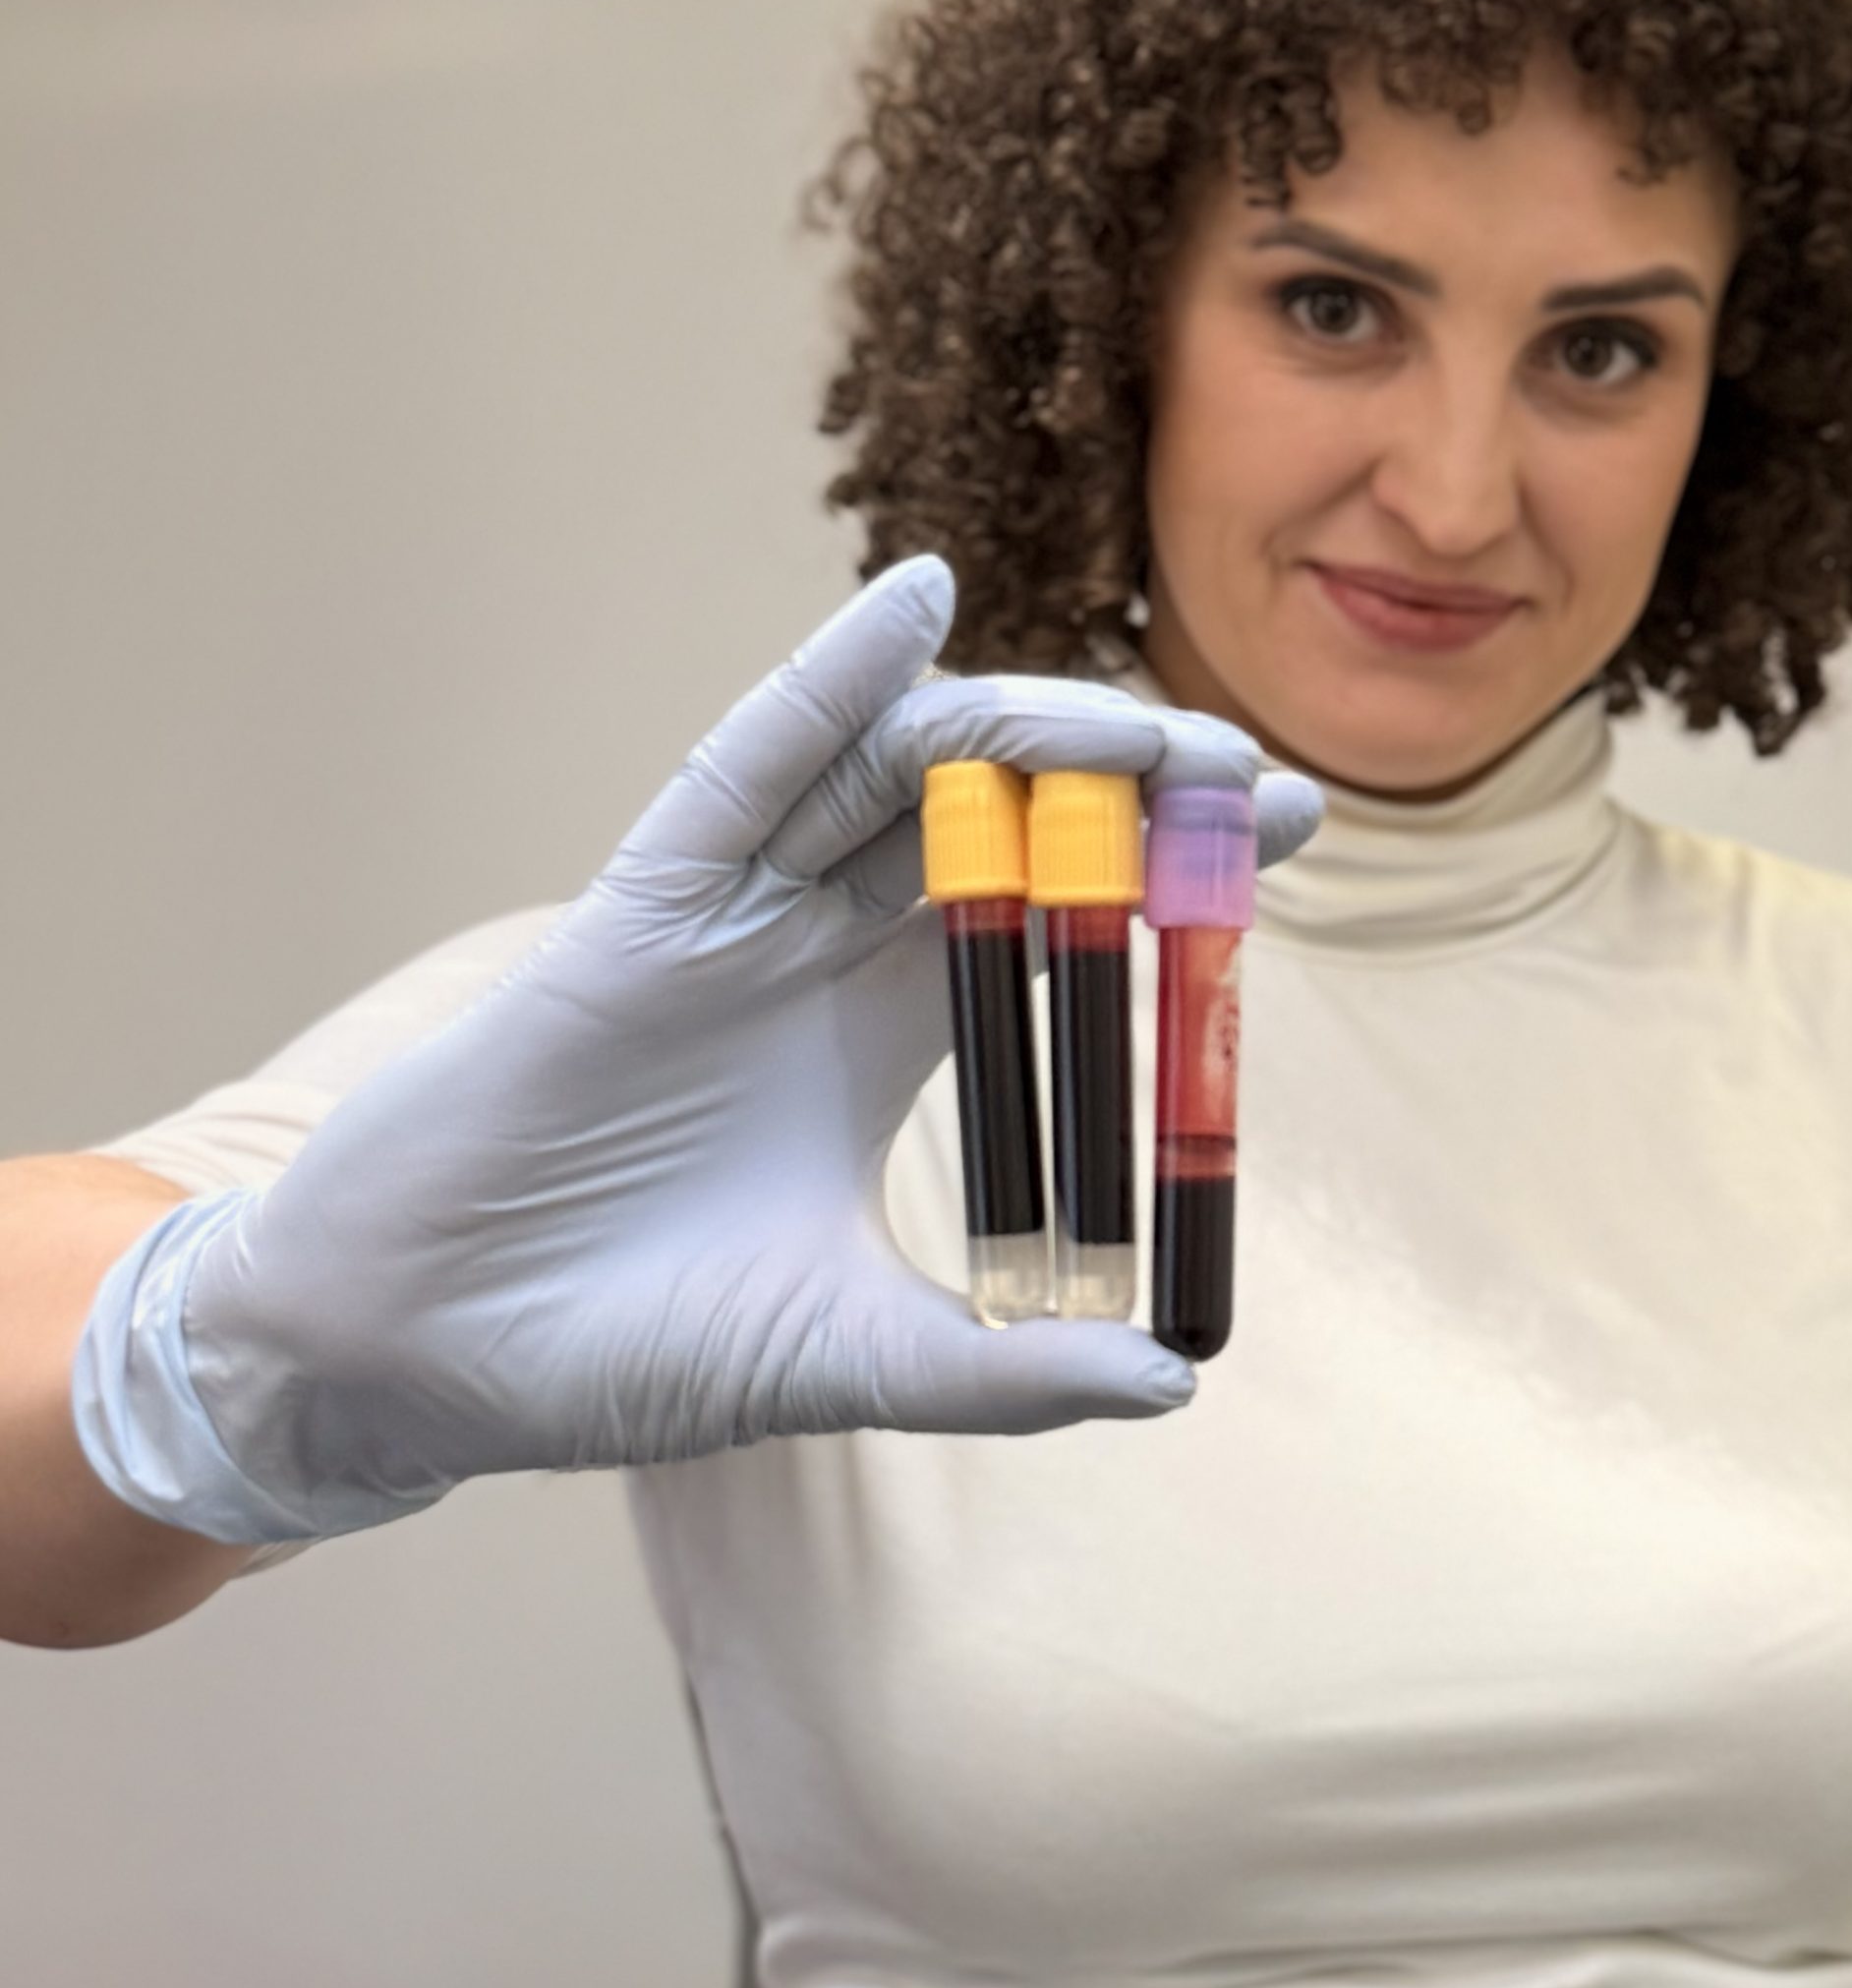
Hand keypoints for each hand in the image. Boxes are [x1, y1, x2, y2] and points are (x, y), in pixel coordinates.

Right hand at [73, 558, 1322, 1543]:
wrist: (426, 1355)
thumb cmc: (624, 1347)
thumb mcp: (847, 1357)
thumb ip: (1003, 1370)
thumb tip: (1175, 1384)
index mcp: (889, 1031)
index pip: (1058, 911)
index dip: (1168, 860)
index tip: (1288, 824)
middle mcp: (826, 950)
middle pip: (1002, 819)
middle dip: (1127, 783)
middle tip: (1246, 776)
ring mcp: (737, 916)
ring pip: (897, 774)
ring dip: (1024, 732)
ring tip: (1143, 728)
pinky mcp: (644, 905)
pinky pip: (746, 768)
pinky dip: (828, 680)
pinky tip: (914, 603)